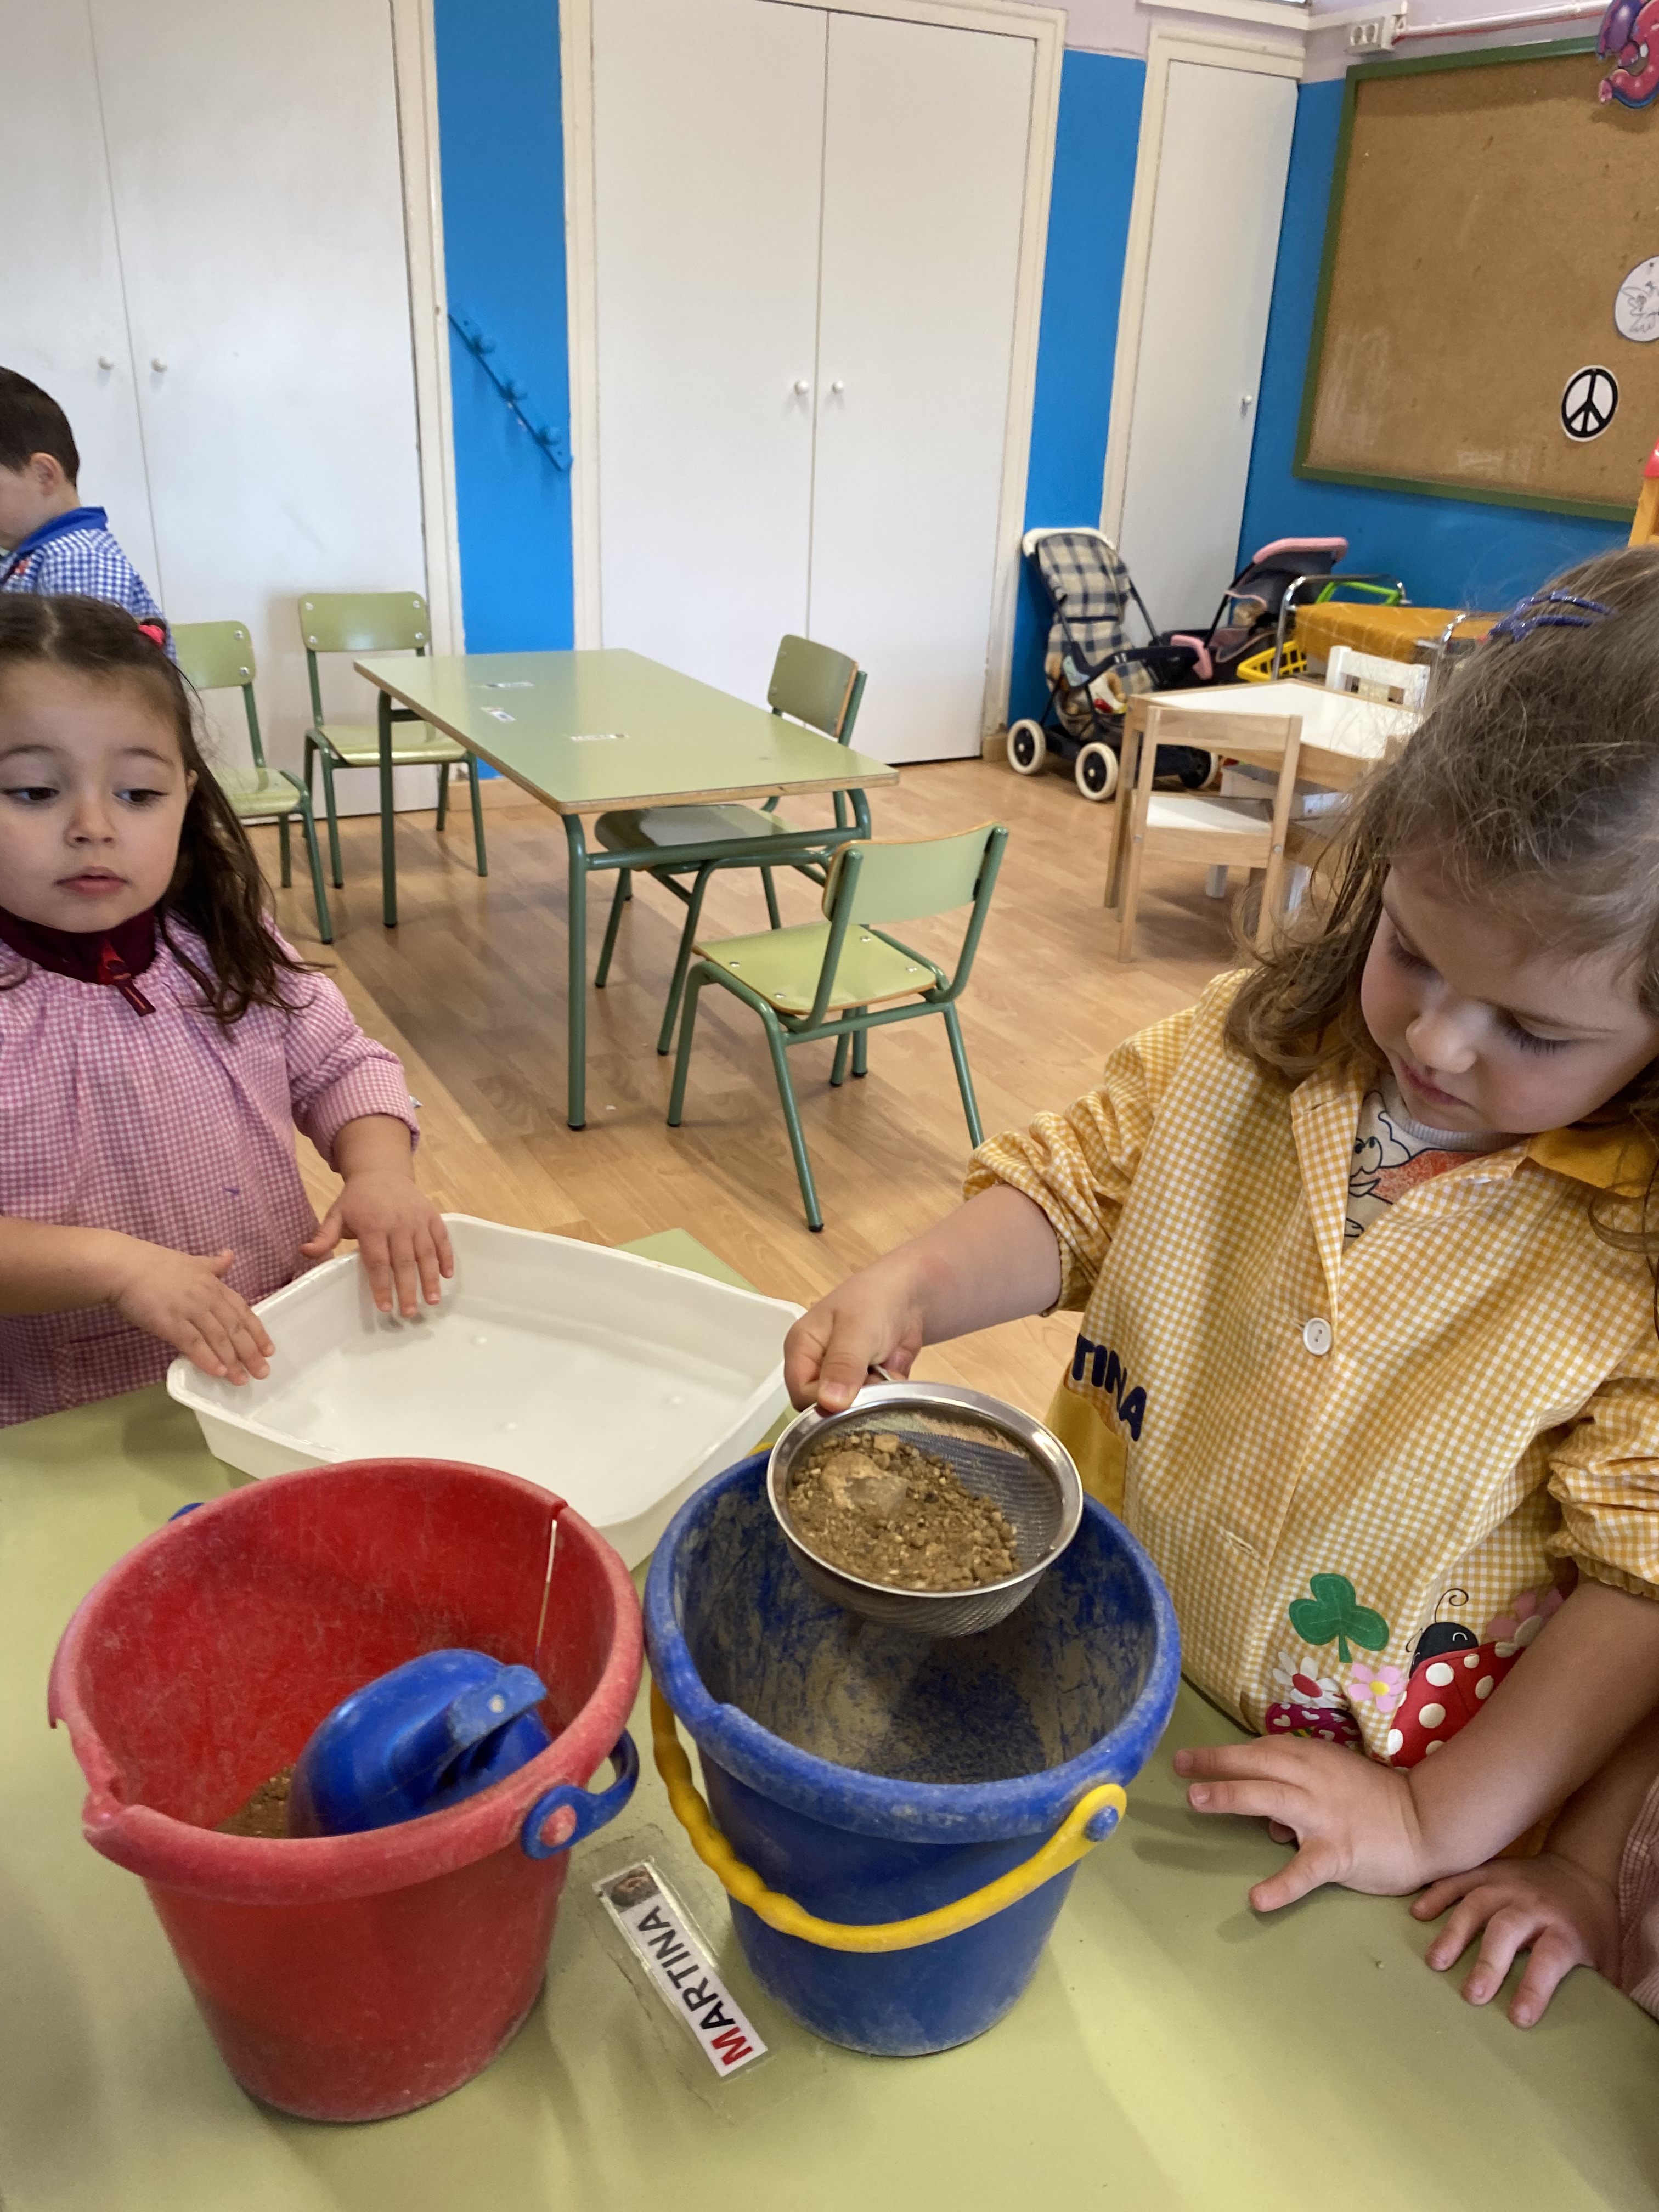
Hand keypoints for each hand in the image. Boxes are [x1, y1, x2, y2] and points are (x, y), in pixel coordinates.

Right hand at [108, 1243, 272, 1384]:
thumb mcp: (192, 1261)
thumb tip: (230, 1256)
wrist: (123, 1267)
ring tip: (241, 1380)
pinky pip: (193, 1343)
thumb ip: (213, 1265)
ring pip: (218, 1339)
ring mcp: (189, 1310)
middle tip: (262, 1372)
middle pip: (235, 1328)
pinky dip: (207, 1359)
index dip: (257, 1331)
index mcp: (214, 1284)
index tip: (269, 1350)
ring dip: (232, 1361)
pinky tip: (217, 1373)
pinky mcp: (170, 1323)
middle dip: (250, 1352)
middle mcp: (207, 1298)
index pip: (242, 1310)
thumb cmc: (155, 1265)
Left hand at [302, 1171, 452, 1316]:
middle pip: (404, 1262)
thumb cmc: (358, 1199)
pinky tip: (448, 1276)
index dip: (382, 1285)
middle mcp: (398, 1224)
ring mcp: (417, 1220)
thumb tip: (305, 1252)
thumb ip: (324, 1236)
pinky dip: (447, 1257)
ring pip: (426, 1253)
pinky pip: (442, 1239)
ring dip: (431, 1278)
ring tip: (432, 1300)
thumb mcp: (336, 1214)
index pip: (378, 1261)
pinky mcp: (432, 1216)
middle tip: (409, 1313)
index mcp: (372, 1225)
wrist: (382, 1172)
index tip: (384, 1307)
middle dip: (408, 1289)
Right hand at [783, 1261, 929, 1410]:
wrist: (911, 1293)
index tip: (855, 1394)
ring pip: (851, 1408)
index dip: (826, 1402)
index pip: (801, 1394)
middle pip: (824, 1406)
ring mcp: (841, 1377)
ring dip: (874, 1396)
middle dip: (854, 1400)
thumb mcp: (856, 1330)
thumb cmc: (874, 1302)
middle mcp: (816, 1367)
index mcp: (801, 1350)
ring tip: (887, 1370)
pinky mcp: (864, 1383)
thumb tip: (829, 1404)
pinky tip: (894, 1372)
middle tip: (876, 1378)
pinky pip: (872, 1404)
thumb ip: (842, 1366)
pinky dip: (886, 1393)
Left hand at [1175, 1736, 1426, 1909]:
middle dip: (1216, 1763)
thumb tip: (1268, 1818)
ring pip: (1270, 1798)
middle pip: (1257, 1764)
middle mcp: (1313, 1780)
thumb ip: (1300, 1789)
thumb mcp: (1335, 1780)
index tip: (1193, 1758)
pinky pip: (1305, 1870)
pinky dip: (1281, 1885)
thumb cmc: (1376, 1802)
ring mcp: (1324, 1816)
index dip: (1226, 1753)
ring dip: (1231, 1796)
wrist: (1428, 1823)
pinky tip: (1258, 1899)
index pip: (1262, 1751)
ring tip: (1197, 1801)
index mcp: (1313, 1760)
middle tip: (1180, 1766)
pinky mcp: (1338, 1852)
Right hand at [1413, 1852, 1619, 2025]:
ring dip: (1455, 1932)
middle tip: (1472, 1995)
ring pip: (1477, 1903)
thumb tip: (1588, 2035)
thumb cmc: (1590, 1924)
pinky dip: (1437, 1895)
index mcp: (1566, 1929)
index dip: (1535, 1987)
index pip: (1551, 1958)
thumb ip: (1597, 1990)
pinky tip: (1419, 1914)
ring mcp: (1508, 1884)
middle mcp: (1534, 1904)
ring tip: (1436, 1962)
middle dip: (1489, 1961)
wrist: (1579, 1868)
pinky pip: (1459, 1879)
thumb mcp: (1607, 1956)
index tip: (1518, 2017)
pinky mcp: (1488, 1871)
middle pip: (1508, 1928)